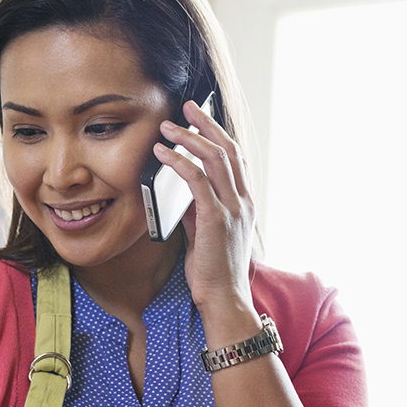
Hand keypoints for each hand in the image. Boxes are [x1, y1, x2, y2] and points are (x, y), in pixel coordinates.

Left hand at [153, 99, 255, 314]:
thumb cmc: (214, 271)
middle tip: (187, 107)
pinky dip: (178, 162)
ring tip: (167, 127)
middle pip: (228, 149)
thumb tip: (180, 190)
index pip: (236, 158)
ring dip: (188, 137)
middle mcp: (243, 201)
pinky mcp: (215, 218)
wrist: (224, 298)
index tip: (200, 118)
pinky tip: (162, 153)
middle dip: (206, 124)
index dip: (219, 134)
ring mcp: (232, 209)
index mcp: (244, 203)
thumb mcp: (206, 232)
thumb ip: (198, 208)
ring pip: (214, 158)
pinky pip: (196, 179)